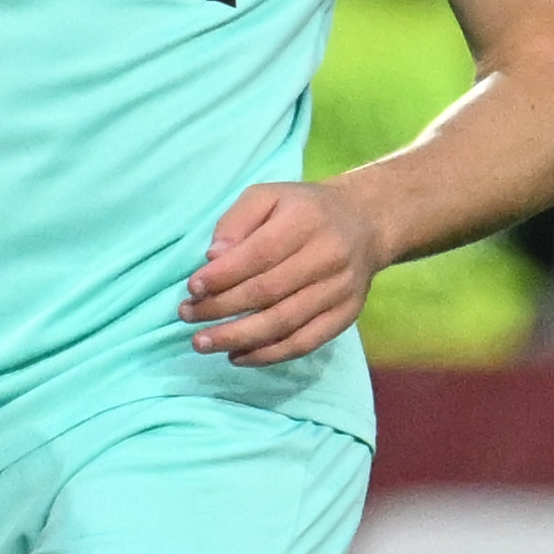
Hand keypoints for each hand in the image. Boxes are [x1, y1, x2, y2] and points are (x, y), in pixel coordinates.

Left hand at [183, 180, 383, 362]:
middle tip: (187, 316)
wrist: (366, 223)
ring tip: (203, 343)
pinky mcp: (345, 316)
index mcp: (306, 221)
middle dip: (221, 309)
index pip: (259, 254)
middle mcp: (328, 257)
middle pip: (268, 292)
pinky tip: (238, 356)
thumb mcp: (268, 197)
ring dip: (238, 338)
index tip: (192, 288)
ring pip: (284, 323)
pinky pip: (304, 343)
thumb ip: (237, 221)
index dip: (223, 276)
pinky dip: (268, 355)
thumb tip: (213, 258)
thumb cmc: (304, 210)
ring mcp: (340, 290)